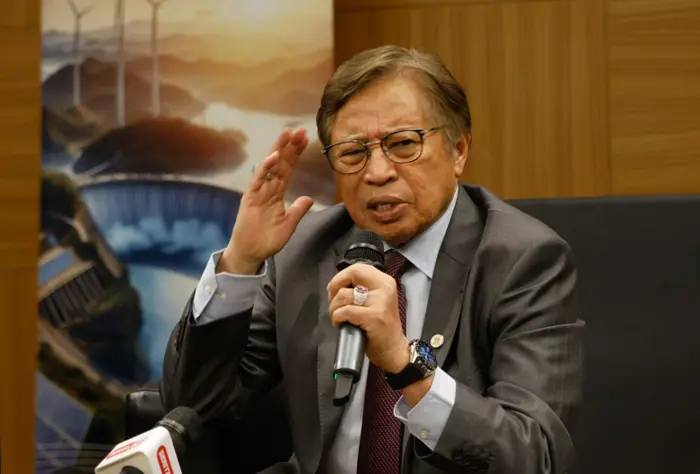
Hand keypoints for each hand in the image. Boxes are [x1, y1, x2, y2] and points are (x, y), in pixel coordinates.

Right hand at [219, 128, 313, 273]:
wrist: (251, 253)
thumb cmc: (267, 240)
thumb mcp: (289, 225)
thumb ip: (298, 210)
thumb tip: (309, 198)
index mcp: (276, 193)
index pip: (288, 169)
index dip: (296, 154)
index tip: (305, 139)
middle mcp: (267, 188)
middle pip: (280, 163)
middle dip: (289, 147)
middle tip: (299, 130)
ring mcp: (258, 192)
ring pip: (269, 167)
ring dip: (278, 150)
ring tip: (288, 134)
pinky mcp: (250, 198)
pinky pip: (258, 180)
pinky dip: (265, 168)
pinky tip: (274, 156)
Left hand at [327, 263, 409, 373]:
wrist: (394, 350)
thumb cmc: (381, 328)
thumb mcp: (377, 300)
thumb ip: (362, 288)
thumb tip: (338, 283)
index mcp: (385, 282)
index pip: (358, 268)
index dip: (341, 277)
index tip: (335, 289)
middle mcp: (384, 289)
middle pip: (351, 274)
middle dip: (335, 287)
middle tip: (334, 301)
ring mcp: (380, 303)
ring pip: (343, 295)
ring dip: (334, 308)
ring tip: (339, 317)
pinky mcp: (373, 317)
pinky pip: (344, 311)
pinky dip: (337, 318)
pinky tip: (341, 324)